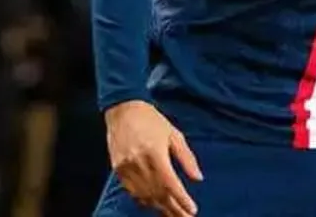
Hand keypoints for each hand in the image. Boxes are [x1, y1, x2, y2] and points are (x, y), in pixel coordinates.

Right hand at [105, 100, 203, 215]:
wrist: (123, 110)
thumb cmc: (152, 120)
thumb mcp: (174, 134)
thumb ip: (186, 158)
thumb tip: (198, 178)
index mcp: (155, 153)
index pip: (170, 183)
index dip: (182, 199)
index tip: (192, 210)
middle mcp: (139, 163)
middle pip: (158, 193)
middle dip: (173, 208)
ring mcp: (126, 168)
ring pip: (145, 196)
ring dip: (160, 207)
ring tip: (173, 214)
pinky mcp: (118, 170)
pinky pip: (132, 192)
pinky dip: (144, 200)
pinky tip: (154, 205)